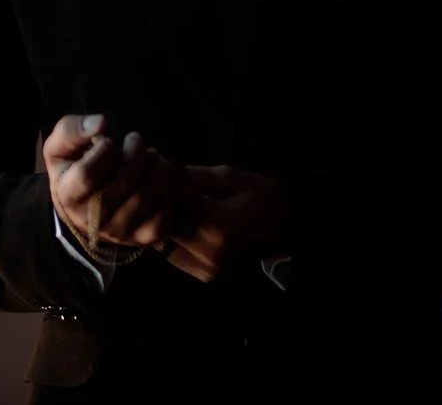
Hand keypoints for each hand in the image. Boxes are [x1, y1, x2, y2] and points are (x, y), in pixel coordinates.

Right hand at [43, 114, 189, 249]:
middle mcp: (91, 220)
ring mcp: (116, 232)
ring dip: (154, 169)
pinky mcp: (139, 239)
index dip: (104, 151)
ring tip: (148, 158)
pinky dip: (165, 196)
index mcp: (68, 196)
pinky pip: (161, 220)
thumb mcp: (59, 146)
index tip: (108, 142)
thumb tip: (101, 124)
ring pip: (146, 196)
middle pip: (124, 182)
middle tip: (135, 140)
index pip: (87, 175)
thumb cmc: (72, 168)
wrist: (82, 205)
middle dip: (135, 152)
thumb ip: (72, 130)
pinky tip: (155, 182)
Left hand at [158, 164, 286, 282]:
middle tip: (155, 181)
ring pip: (163, 243)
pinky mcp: (206, 275)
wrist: (288, 227)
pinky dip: (171, 237)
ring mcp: (206, 269)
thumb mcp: (229, 177)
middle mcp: (207, 253)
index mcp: (215, 227)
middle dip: (155, 202)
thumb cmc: (261, 197)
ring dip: (160, 220)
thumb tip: (157, 165)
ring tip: (166, 199)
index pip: (169, 203)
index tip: (153, 165)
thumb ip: (190, 175)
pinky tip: (178, 219)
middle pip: (161, 226)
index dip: (156, 181)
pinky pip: (174, 255)